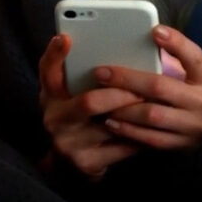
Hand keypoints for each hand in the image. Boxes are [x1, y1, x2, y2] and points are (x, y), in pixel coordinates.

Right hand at [38, 34, 142, 179]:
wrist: (73, 161)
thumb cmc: (81, 115)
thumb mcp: (73, 92)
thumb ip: (83, 73)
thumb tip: (113, 45)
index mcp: (50, 95)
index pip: (47, 71)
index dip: (55, 54)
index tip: (66, 38)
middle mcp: (54, 118)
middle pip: (89, 101)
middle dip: (120, 93)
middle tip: (142, 87)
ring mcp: (68, 143)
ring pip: (110, 125)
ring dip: (134, 113)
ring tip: (154, 103)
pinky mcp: (86, 163)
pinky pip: (120, 147)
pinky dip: (138, 135)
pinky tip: (151, 127)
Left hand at [98, 25, 201, 148]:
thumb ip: (182, 56)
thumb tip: (154, 34)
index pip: (194, 57)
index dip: (175, 42)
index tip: (154, 30)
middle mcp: (201, 103)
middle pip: (160, 88)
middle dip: (127, 79)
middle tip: (101, 73)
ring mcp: (192, 128)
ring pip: (152, 116)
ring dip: (123, 107)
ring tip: (101, 99)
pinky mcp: (183, 147)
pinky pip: (152, 140)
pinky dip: (130, 132)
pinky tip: (112, 123)